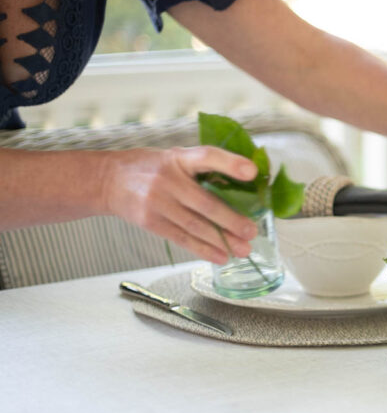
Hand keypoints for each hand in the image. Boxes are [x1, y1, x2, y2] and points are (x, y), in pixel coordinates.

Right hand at [100, 147, 259, 263]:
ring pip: (195, 225)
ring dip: (222, 240)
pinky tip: (221, 256)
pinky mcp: (150, 222)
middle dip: (231, 220)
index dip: (230, 163)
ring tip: (243, 250)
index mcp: (179, 158)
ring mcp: (157, 202)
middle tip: (252, 231)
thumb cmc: (152, 168)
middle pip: (205, 202)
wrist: (108, 180)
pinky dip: (203, 249)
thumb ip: (202, 168)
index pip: (207, 156)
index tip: (253, 172)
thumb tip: (244, 187)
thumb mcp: (176, 157)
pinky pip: (181, 238)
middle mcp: (168, 179)